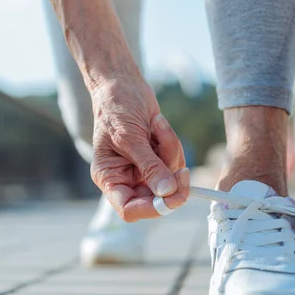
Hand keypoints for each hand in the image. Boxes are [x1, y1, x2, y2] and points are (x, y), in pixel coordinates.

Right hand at [89, 77, 189, 221]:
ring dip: (170, 151)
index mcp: (110, 178)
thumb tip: (166, 192)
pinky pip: (175, 161)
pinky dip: (172, 143)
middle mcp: (126, 179)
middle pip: (157, 199)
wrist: (122, 84)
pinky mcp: (157, 158)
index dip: (152, 209)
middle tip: (184, 171)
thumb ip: (149, 166)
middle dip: (171, 180)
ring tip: (156, 125)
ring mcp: (143, 170)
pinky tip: (158, 124)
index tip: (170, 196)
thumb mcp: (130, 137)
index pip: (130, 209)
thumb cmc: (115, 107)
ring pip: (171, 177)